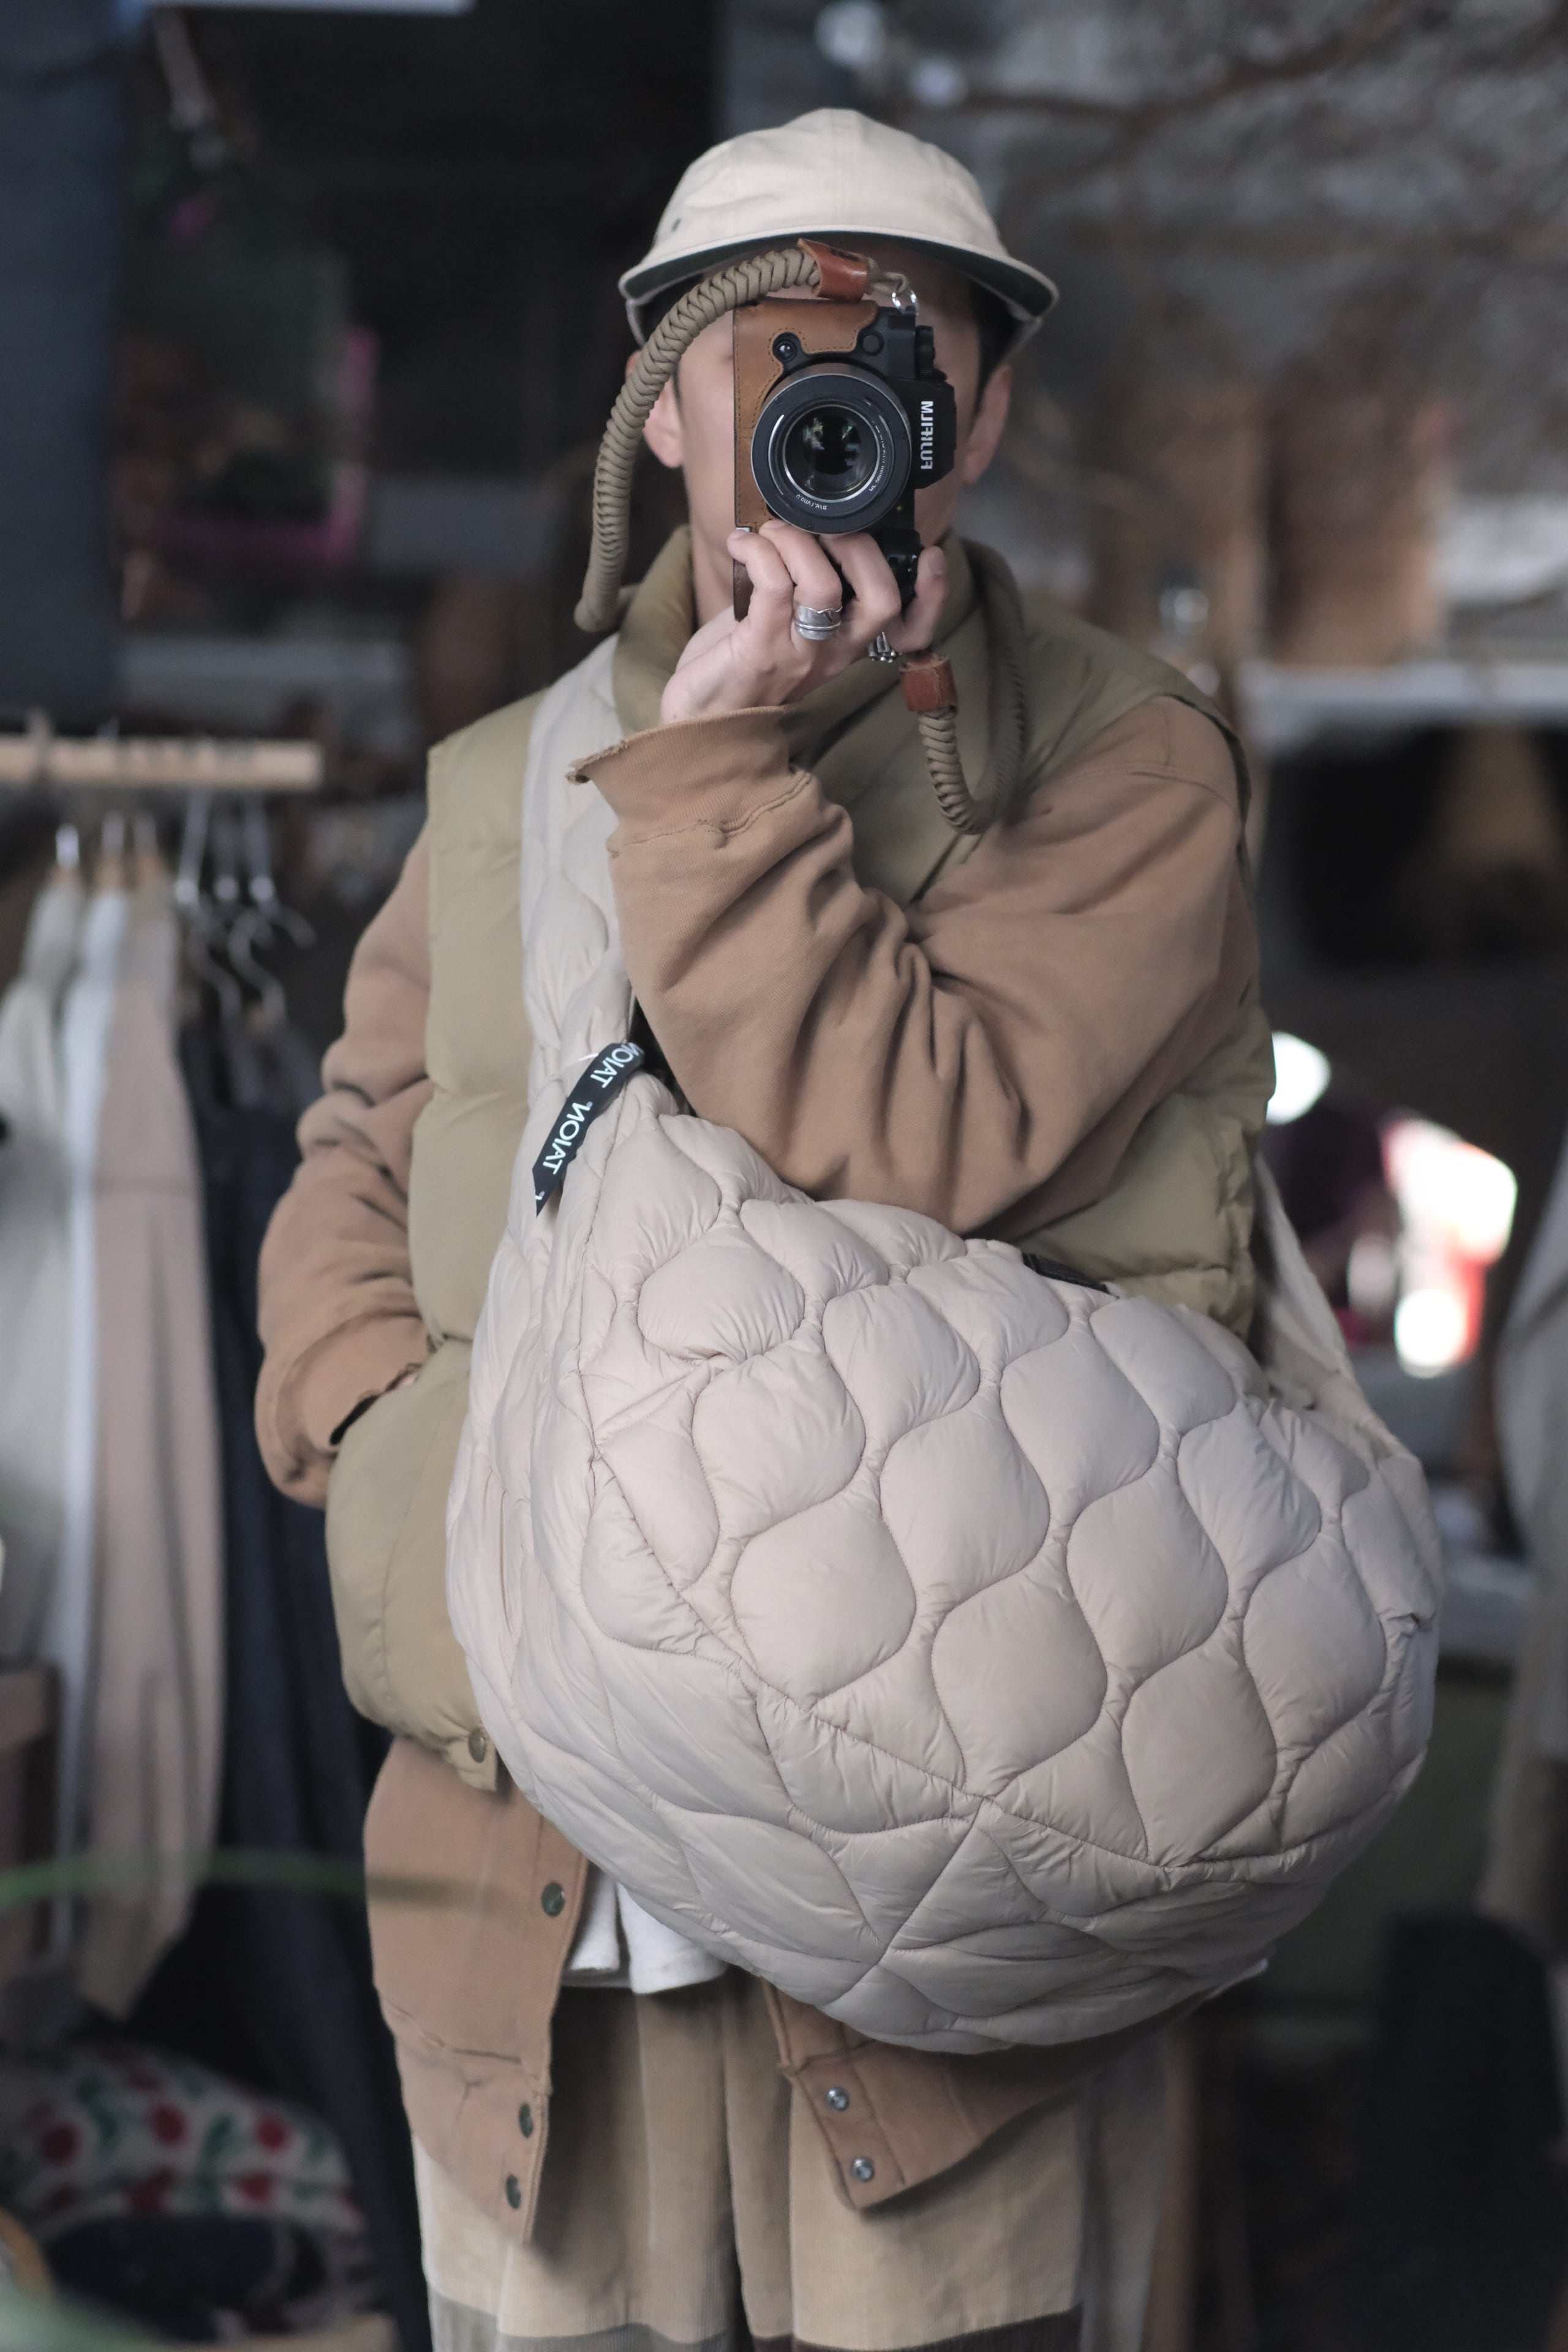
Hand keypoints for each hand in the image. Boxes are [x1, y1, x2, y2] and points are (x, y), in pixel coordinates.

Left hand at [659, 521, 947, 725]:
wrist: (696, 720)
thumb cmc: (737, 666)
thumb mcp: (784, 628)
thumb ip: (806, 589)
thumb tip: (809, 528)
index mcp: (847, 647)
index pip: (911, 630)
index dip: (932, 597)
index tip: (933, 556)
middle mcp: (834, 655)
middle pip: (880, 598)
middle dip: (857, 544)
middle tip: (819, 522)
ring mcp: (799, 655)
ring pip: (825, 587)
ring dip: (797, 541)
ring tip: (770, 531)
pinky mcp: (760, 650)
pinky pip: (774, 587)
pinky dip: (759, 552)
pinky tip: (741, 544)